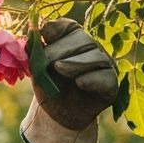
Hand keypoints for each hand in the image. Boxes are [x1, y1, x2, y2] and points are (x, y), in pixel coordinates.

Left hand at [21, 18, 117, 142]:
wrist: (58, 115)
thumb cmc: (49, 86)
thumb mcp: (37, 68)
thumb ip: (35, 51)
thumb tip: (32, 31)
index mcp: (74, 41)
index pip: (69, 27)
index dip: (56, 29)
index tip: (42, 35)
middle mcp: (93, 50)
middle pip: (83, 40)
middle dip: (62, 49)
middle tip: (46, 61)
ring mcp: (105, 67)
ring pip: (96, 57)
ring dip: (75, 62)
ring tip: (59, 68)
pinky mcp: (111, 86)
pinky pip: (106, 78)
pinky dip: (92, 78)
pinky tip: (79, 82)